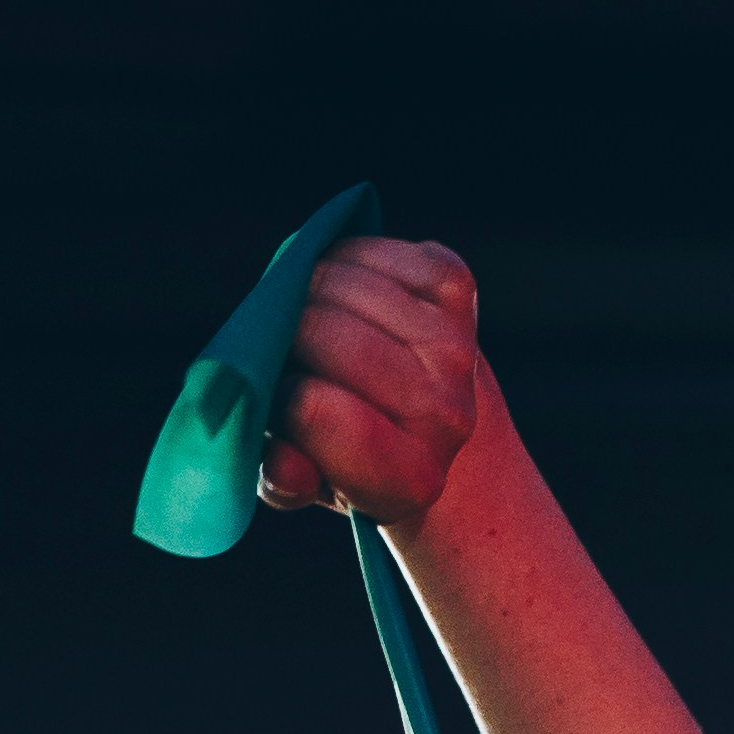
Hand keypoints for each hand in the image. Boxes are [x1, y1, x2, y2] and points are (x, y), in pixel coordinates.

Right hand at [253, 237, 498, 526]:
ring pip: (340, 283)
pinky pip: (368, 250)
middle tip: (284, 351)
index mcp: (406, 479)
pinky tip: (345, 296)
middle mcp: (444, 414)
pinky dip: (341, 262)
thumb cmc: (345, 454)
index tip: (283, 402)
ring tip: (310, 323)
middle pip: (324, 333)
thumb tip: (282, 460)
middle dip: (284, 333)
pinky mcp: (455, 287)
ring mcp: (455, 345)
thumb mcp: (306, 482)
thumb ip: (284, 479)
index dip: (278, 395)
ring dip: (306, 293)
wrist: (425, 421)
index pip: (312, 408)